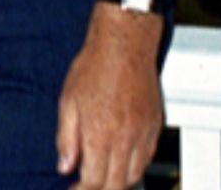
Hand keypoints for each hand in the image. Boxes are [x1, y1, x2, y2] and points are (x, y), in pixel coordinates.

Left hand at [55, 5, 165, 189]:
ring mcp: (143, 133)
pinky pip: (147, 158)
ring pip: (134, 175)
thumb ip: (66, 138)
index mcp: (100, 133)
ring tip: (101, 177)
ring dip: (118, 182)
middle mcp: (125, 138)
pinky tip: (120, 162)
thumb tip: (64, 166)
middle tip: (85, 186)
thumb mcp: (67, 101)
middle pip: (116, 184)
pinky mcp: (155, 126)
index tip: (72, 189)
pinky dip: (134, 167)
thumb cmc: (93, 67)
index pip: (94, 181)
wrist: (124, 45)